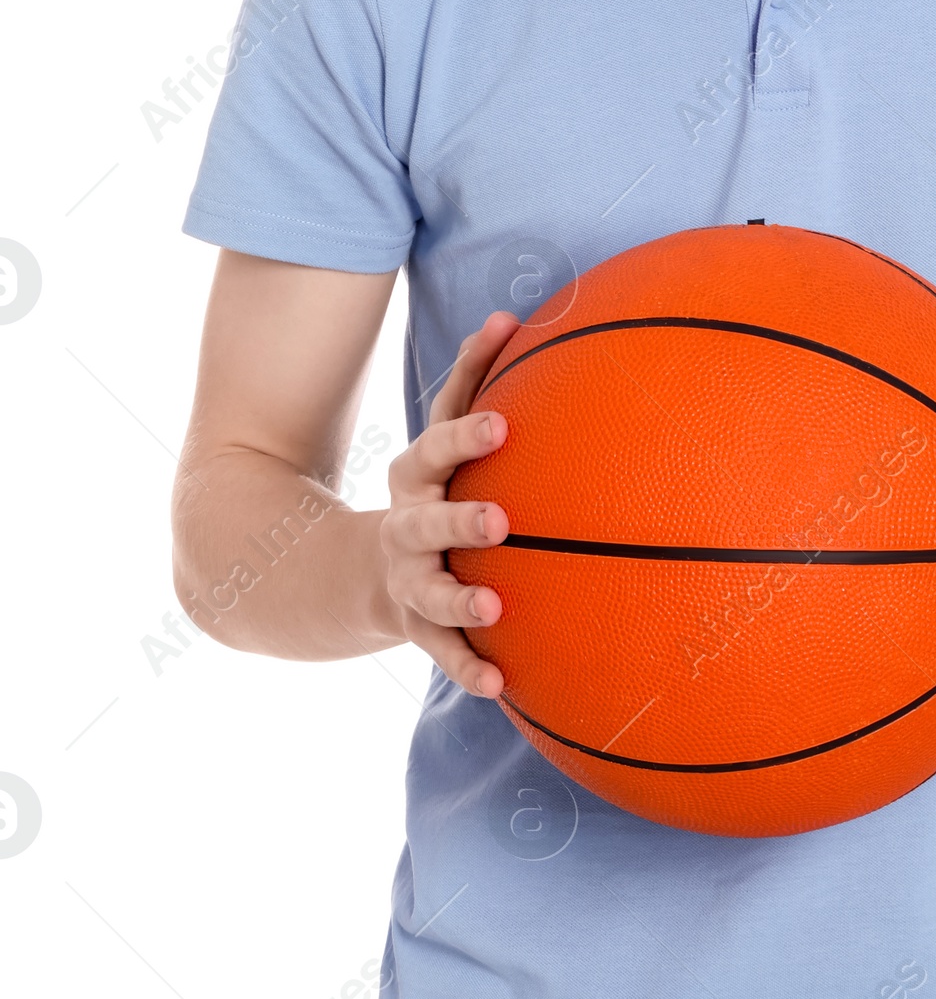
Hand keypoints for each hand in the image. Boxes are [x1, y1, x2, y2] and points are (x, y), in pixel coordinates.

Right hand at [378, 312, 519, 695]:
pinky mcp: (418, 626)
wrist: (360, 571)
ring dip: (462, 595)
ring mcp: (409, 578)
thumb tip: (511, 311)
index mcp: (419, 473)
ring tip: (495, 604)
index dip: (467, 433)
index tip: (505, 423)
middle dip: (461, 517)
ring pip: (431, 589)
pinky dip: (468, 668)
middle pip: (428, 519)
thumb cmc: (432, 488)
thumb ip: (474, 381)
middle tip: (501, 519)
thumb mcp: (442, 442)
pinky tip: (501, 687)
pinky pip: (443, 651)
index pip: (439, 443)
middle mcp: (408, 523)